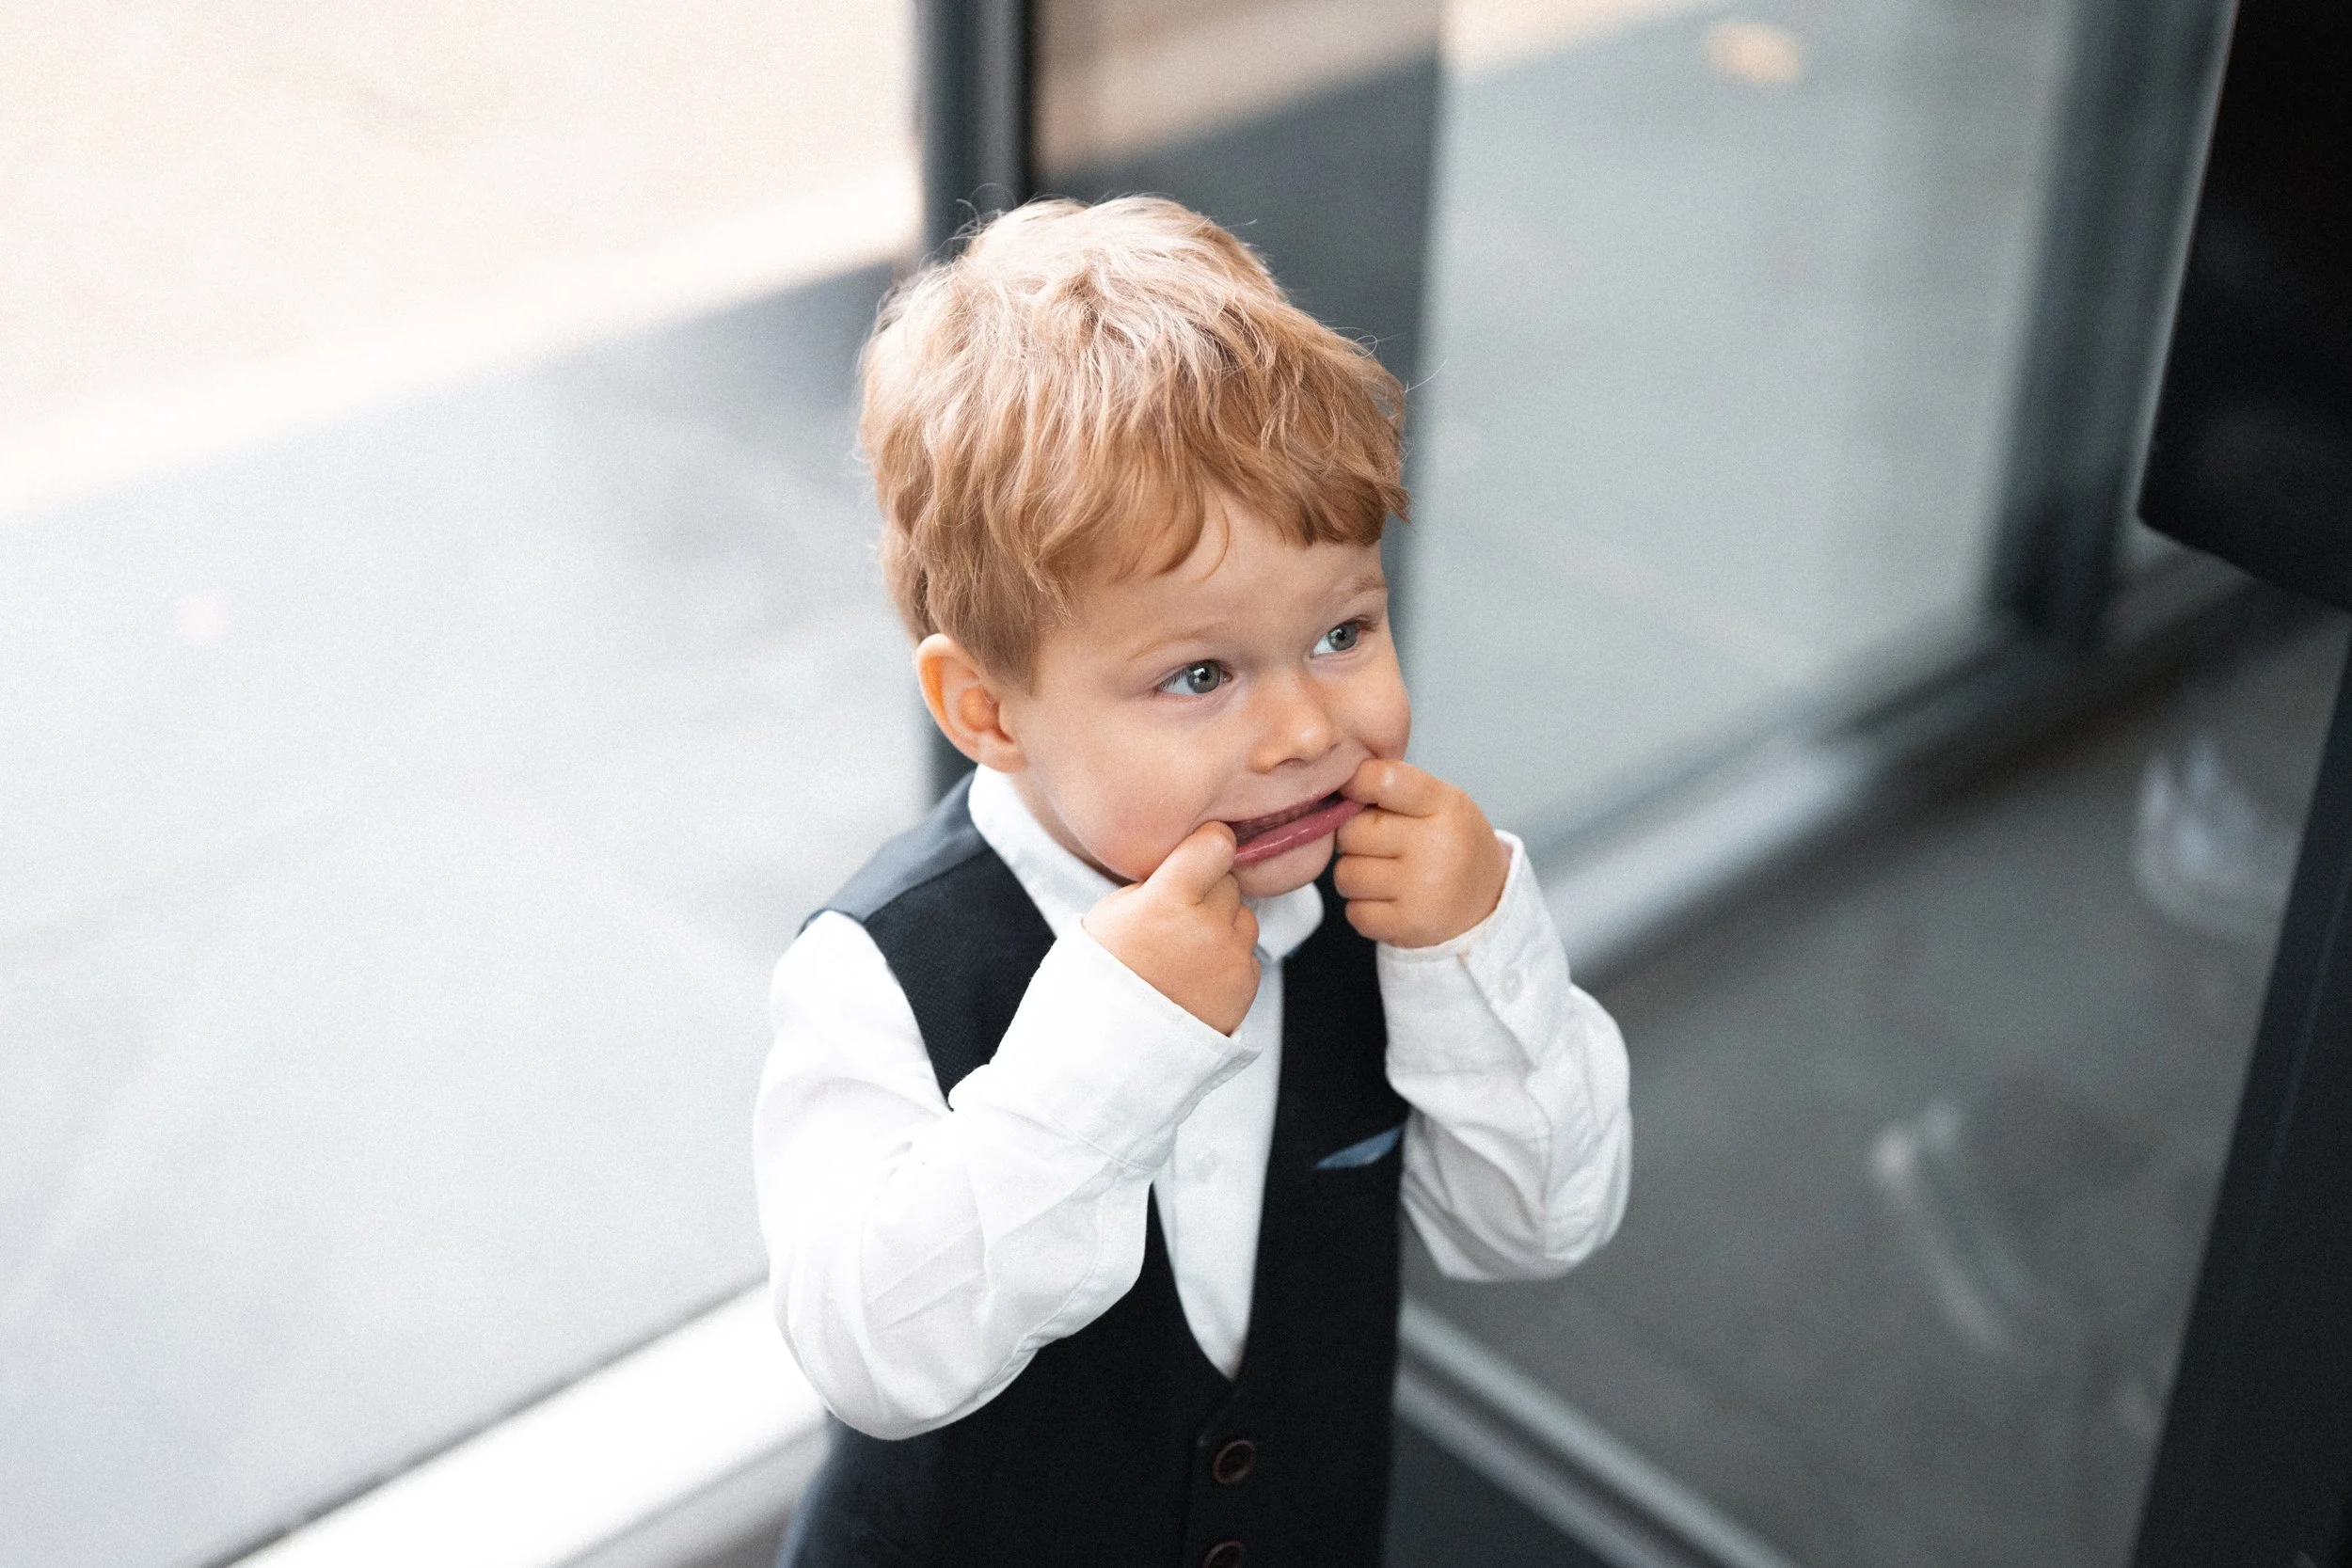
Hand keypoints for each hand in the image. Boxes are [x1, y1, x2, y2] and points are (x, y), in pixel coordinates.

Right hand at [1083, 822, 1261, 1034]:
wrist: (1113, 1044)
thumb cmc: (1105, 972)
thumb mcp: (1114, 912)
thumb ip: (1158, 882)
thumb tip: (1192, 862)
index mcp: (1166, 899)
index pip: (1216, 843)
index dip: (1208, 844)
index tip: (1200, 852)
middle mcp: (1205, 925)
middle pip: (1228, 881)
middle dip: (1208, 892)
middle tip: (1178, 918)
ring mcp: (1230, 957)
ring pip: (1243, 917)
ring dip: (1222, 926)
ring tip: (1185, 952)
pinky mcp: (1245, 984)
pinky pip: (1247, 954)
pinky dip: (1228, 960)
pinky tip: (1197, 976)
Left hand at [1335, 760, 1510, 947]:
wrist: (1487, 900)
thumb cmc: (1449, 842)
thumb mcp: (1439, 801)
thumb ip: (1392, 787)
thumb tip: (1338, 786)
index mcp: (1445, 805)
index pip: (1384, 781)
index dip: (1356, 783)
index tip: (1353, 790)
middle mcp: (1436, 846)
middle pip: (1352, 832)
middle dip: (1354, 838)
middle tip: (1378, 845)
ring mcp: (1423, 889)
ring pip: (1346, 875)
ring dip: (1355, 875)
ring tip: (1383, 874)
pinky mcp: (1409, 926)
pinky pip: (1354, 912)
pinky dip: (1363, 908)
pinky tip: (1388, 900)